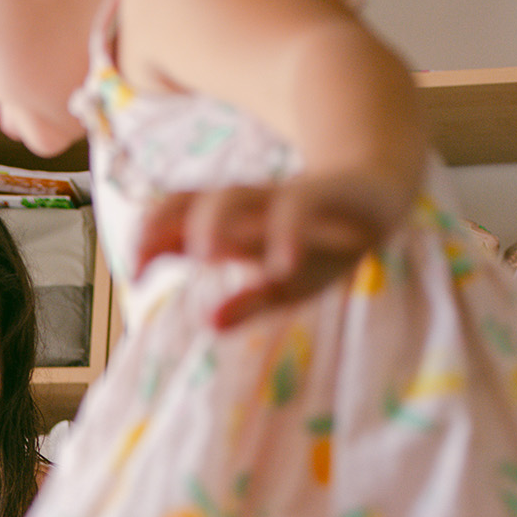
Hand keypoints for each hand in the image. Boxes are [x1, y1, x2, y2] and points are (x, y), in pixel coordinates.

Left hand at [128, 170, 412, 330]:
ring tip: (203, 254)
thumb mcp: (285, 283)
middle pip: (196, 201)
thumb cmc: (323, 242)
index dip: (150, 238)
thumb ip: (247, 301)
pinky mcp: (328, 192)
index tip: (136, 274)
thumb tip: (209, 324)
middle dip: (165, 223)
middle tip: (145, 262)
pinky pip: (302, 205)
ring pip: (240, 195)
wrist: (380, 192)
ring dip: (216, 220)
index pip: (178, 219)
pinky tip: (282, 263)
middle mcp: (252, 204)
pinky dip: (289, 230)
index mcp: (234, 222)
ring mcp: (285, 195)